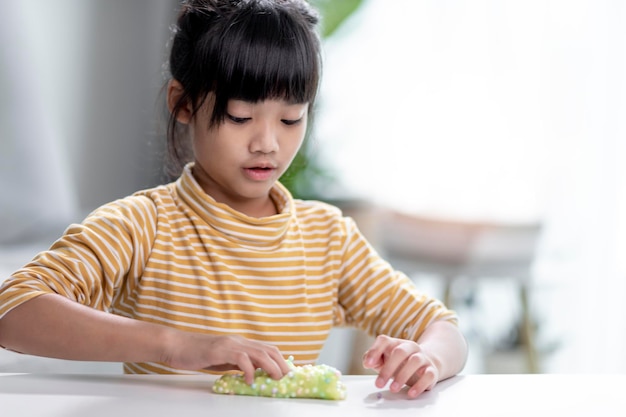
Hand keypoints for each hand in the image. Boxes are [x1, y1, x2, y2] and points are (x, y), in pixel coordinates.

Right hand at [161, 331, 290, 383]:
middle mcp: (239, 340)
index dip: (280, 359)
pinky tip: (249, 380)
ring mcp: (230, 344)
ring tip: (275, 379)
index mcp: (240, 343)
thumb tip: (253, 373)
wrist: (176, 346)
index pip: (267, 348)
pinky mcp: (221, 350)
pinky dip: (249, 370)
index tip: (287, 372)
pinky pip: (241, 358)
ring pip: (259, 352)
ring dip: (271, 366)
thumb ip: (237, 363)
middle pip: (268, 349)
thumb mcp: (222, 360)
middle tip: (286, 378)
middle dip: (281, 364)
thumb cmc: (196, 354)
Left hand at [362, 334, 438, 397]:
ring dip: (402, 376)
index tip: (368, 365)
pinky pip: (428, 375)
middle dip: (388, 368)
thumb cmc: (400, 362)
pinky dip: (419, 385)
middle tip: (378, 384)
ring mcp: (422, 357)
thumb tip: (367, 362)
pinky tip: (410, 393)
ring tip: (393, 389)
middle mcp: (410, 347)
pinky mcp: (432, 370)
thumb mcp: (385, 359)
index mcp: (396, 343)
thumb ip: (373, 359)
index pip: (384, 341)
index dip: (375, 351)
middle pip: (399, 352)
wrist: (427, 362)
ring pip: (414, 361)